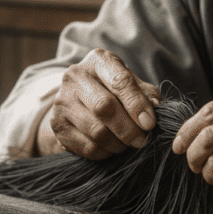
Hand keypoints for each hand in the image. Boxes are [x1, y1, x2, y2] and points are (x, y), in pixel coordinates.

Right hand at [40, 49, 161, 159]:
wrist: (77, 99)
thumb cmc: (112, 89)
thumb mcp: (130, 83)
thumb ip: (146, 93)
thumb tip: (156, 107)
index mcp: (98, 60)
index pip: (120, 81)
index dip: (137, 105)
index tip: (150, 124)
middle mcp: (75, 76)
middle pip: (104, 107)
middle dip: (128, 129)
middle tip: (142, 141)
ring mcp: (62, 100)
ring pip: (96, 130)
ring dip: (118, 144)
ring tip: (127, 144)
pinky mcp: (57, 124)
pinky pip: (86, 146)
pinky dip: (105, 153)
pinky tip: (111, 148)